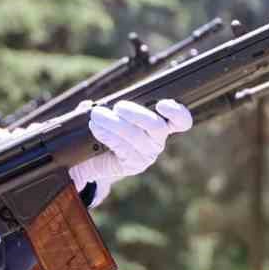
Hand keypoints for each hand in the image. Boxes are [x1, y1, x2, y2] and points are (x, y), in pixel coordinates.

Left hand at [68, 99, 190, 203]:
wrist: (94, 159)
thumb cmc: (106, 131)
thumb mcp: (107, 114)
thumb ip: (99, 106)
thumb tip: (87, 104)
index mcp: (161, 123)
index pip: (181, 121)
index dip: (176, 113)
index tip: (162, 104)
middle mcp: (157, 140)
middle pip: (156, 126)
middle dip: (136, 114)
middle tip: (117, 106)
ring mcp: (147, 155)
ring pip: (136, 136)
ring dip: (114, 124)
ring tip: (96, 116)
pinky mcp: (134, 165)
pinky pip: (123, 148)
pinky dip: (108, 135)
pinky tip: (96, 129)